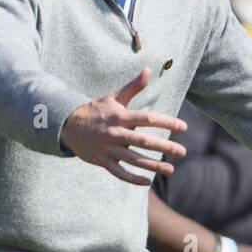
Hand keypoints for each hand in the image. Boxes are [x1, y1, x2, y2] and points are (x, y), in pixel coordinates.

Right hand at [60, 68, 187, 185]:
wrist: (68, 125)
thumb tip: (148, 70)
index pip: (147, 118)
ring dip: (153, 166)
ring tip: (171, 170)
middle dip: (164, 147)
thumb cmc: (97, 110)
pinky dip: (133, 179)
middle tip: (182, 152)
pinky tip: (148, 182)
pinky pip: (119, 173)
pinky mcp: (103, 161)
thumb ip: (133, 87)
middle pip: (143, 141)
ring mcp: (108, 149)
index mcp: (120, 116)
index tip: (183, 127)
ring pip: (134, 160)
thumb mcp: (114, 98)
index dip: (166, 122)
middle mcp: (115, 133)